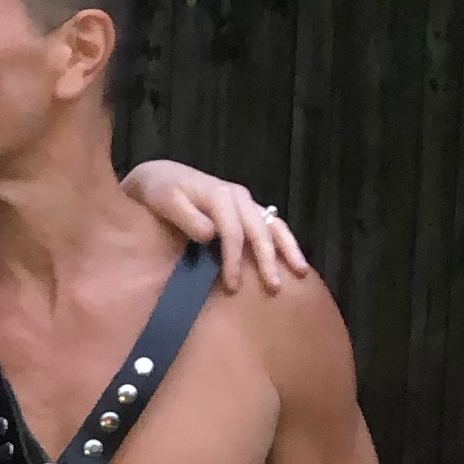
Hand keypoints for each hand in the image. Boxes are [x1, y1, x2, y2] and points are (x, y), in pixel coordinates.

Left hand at [123, 161, 313, 293]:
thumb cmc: (162, 192)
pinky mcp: (249, 209)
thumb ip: (186, 217)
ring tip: (300, 272)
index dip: (233, 259)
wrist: (164, 177)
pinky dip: (284, 242)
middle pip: (259, 230)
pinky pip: (272, 225)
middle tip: (274, 287)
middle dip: (267, 259)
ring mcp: (247, 202)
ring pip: (273, 225)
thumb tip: (210, 235)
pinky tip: (294, 260)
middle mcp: (239, 197)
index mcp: (220, 195)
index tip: (233, 285)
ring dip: (287, 249)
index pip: (232, 232)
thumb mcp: (166, 201)